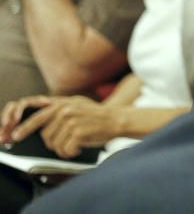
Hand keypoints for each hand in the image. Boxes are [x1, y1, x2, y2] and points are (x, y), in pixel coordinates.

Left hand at [4, 95, 119, 158]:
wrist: (117, 119)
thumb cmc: (97, 117)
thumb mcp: (78, 105)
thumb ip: (61, 108)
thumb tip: (41, 122)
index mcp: (64, 103)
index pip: (38, 116)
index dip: (25, 128)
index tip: (15, 137)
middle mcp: (66, 110)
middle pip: (46, 135)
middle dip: (54, 144)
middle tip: (66, 144)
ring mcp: (72, 121)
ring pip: (55, 145)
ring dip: (64, 149)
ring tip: (75, 144)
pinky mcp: (78, 132)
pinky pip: (65, 150)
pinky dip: (71, 153)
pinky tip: (80, 147)